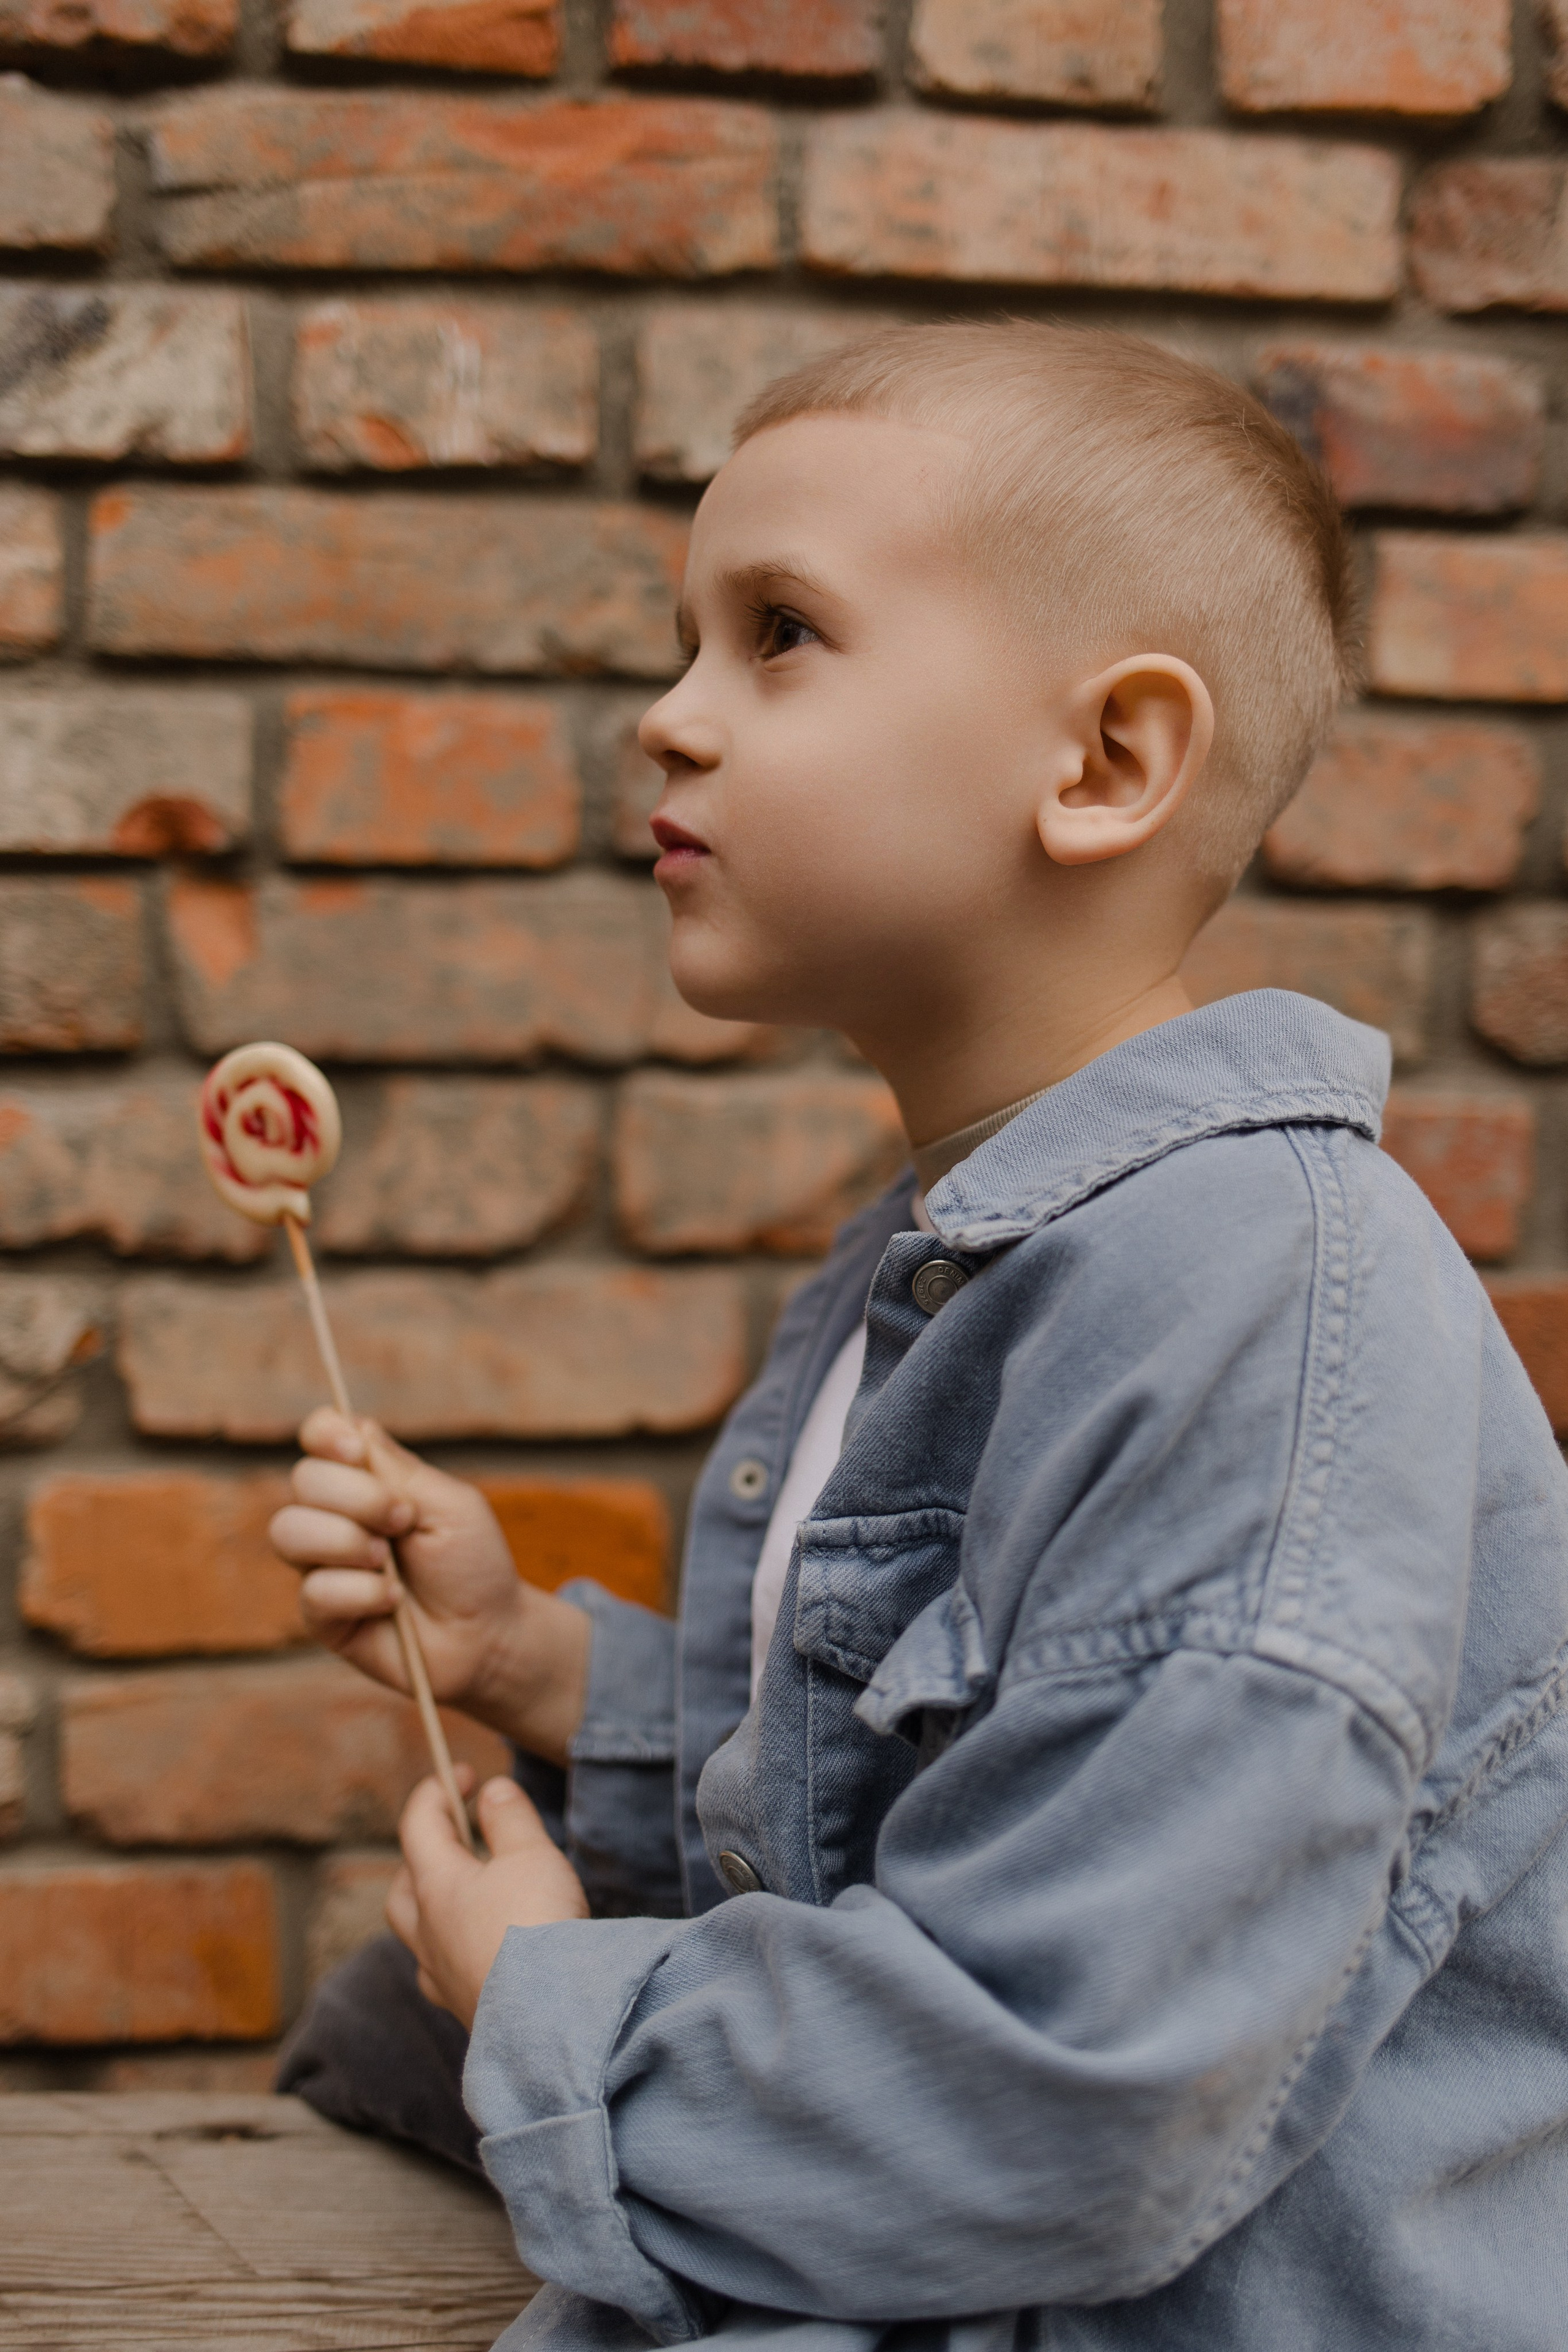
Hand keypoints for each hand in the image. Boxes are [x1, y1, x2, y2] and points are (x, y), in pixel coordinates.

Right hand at [269, 1410, 590, 1764]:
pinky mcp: (321, 1614)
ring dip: (347, 1542)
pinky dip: (360, 1591)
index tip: (355, 1450)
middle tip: (405, 1521)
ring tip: (389, 1561)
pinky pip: (313, 1590)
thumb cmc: (473, 1565)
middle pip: (304, 1479)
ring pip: (288, 1531)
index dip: (326, 1434)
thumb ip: (400, 1470)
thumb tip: (354, 1427)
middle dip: (358, 1498)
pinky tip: (392, 1601)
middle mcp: (336, 1516)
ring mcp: (322, 1564)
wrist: (486, 1635)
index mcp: (368, 1480)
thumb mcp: (451, 1505)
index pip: (320, 1436)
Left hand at [388, 1768, 589, 2028]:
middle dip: (424, 1855)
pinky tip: (477, 1951)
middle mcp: (428, 1934)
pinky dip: (454, 1951)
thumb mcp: (530, 1854)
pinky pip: (443, 1974)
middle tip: (458, 1838)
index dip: (436, 1790)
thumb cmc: (537, 1927)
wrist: (551, 2019)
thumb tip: (492, 1791)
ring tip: (469, 1895)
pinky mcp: (465, 2011)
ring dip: (436, 1907)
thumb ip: (509, 1817)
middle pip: (404, 1887)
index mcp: (436, 1887)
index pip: (418, 1825)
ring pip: (418, 1935)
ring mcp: (442, 1977)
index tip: (463, 1773)